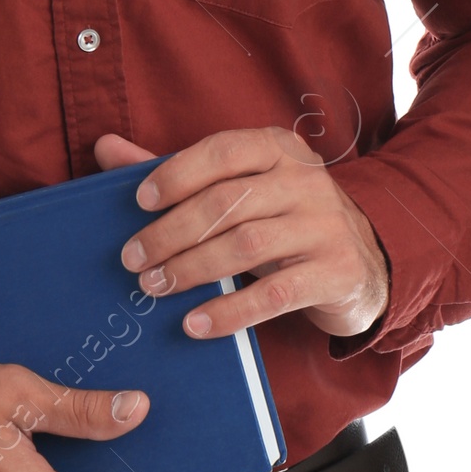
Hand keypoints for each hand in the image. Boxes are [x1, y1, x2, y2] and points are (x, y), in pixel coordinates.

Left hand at [92, 127, 389, 343]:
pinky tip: (195, 323)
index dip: (178, 173)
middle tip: (133, 259)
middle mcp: (306, 181)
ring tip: (154, 287)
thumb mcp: (241, 190)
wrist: (365, 264)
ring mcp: (326, 226)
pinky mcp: (336, 273)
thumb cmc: (284, 221)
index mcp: (279, 149)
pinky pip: (274, 296)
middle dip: (172, 232)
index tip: (139, 202)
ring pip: (247, 246)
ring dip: (192, 269)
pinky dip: (229, 311)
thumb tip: (106, 148)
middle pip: (227, 203)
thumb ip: (177, 172)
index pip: (222, 151)